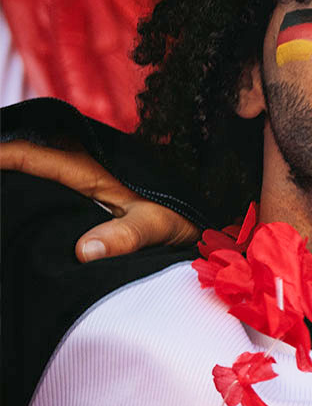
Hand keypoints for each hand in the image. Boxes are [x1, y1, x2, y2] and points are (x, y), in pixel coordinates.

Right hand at [0, 141, 197, 260]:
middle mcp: (73, 163)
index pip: (26, 154)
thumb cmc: (179, 219)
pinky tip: (6, 205)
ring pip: (24, 166)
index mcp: (86, 165)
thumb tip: (87, 252)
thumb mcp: (158, 227)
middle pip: (17, 153)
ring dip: (6, 171)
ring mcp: (71, 174)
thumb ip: (127, 236)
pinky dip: (15, 181)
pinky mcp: (74, 188)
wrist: (198, 219)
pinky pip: (34, 179)